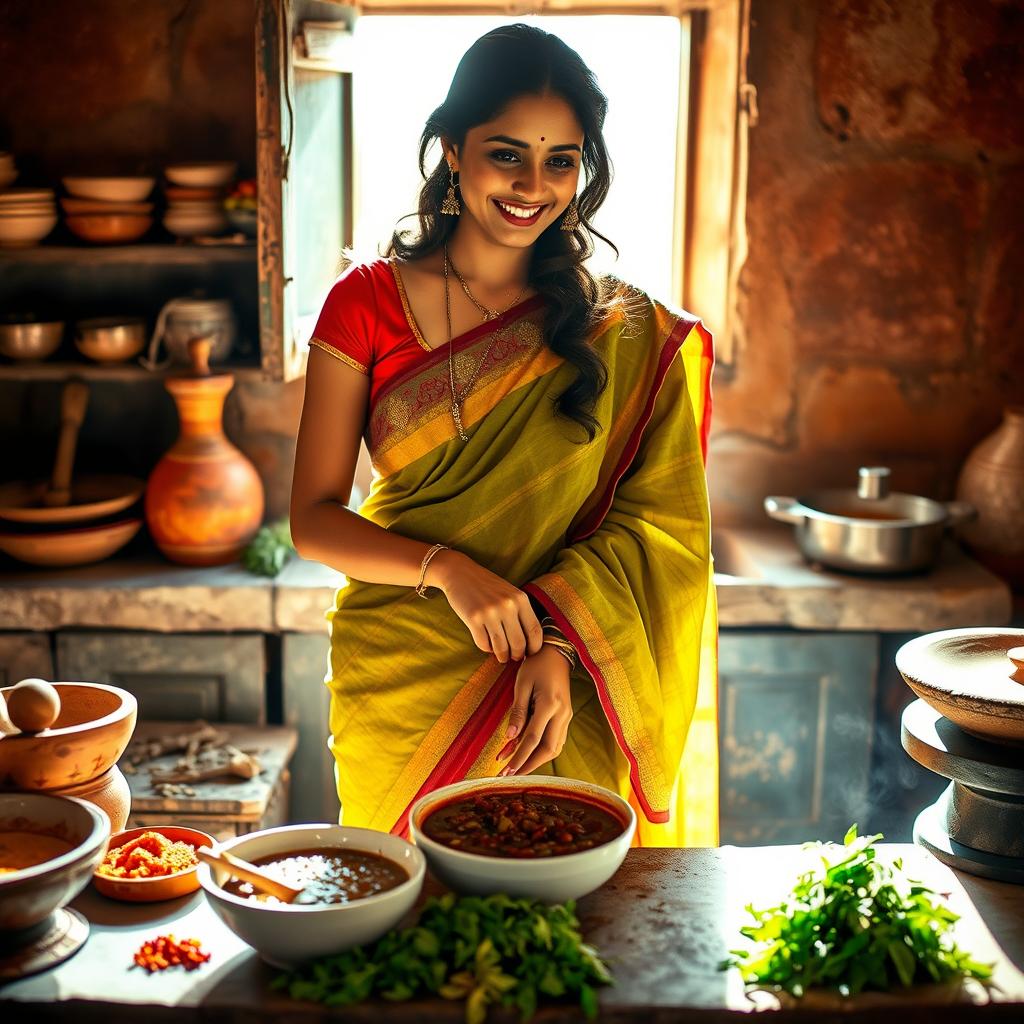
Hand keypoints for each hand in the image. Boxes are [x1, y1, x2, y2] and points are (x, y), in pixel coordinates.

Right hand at [427, 550, 543, 662]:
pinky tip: (487, 645)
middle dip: (518, 655)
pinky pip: (483, 644)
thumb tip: (529, 643)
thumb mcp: (510, 593)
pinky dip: (486, 648)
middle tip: (515, 658)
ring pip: (501, 647)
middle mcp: (507, 606)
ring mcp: (490, 613)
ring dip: (502, 656)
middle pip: (519, 643)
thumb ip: (520, 613)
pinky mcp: (473, 619)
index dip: (534, 648)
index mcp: (520, 599)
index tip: (531, 654)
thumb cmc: (487, 586)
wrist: (460, 573)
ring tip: (502, 656)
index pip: (535, 631)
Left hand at [496, 645, 572, 775]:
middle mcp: (562, 714)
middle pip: (548, 749)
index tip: (506, 771)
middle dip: (529, 766)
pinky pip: (555, 739)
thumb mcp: (521, 685)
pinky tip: (527, 753)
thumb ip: (517, 712)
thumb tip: (510, 738)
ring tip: (517, 768)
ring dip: (536, 760)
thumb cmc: (535, 665)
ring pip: (554, 748)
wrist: (556, 653)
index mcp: (550, 705)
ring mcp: (567, 716)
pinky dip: (541, 750)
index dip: (519, 757)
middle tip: (511, 777)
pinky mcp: (565, 716)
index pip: (533, 739)